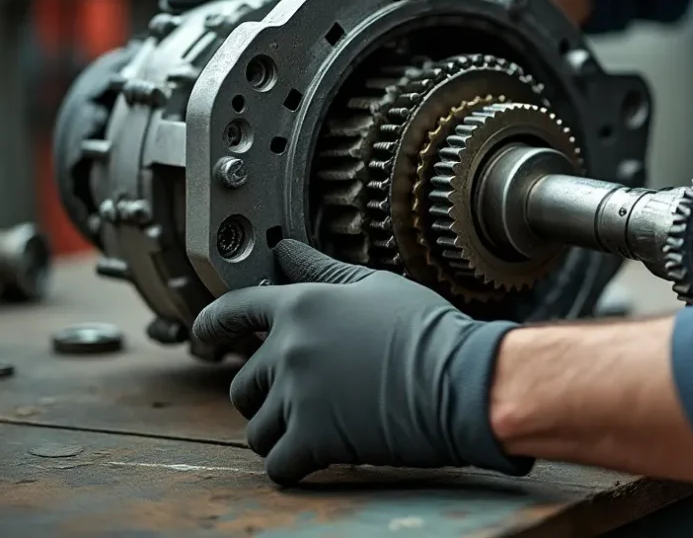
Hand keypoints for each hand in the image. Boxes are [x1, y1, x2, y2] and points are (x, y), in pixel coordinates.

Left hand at [191, 240, 531, 484]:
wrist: (461, 380)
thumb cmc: (428, 331)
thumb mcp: (376, 287)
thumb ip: (324, 273)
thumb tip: (290, 253)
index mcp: (304, 306)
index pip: (234, 311)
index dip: (212, 325)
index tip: (205, 336)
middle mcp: (291, 349)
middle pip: (243, 383)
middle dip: (266, 393)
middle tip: (301, 396)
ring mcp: (298, 396)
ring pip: (256, 428)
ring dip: (279, 431)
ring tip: (316, 426)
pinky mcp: (313, 439)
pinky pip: (277, 463)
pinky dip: (293, 465)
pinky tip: (317, 456)